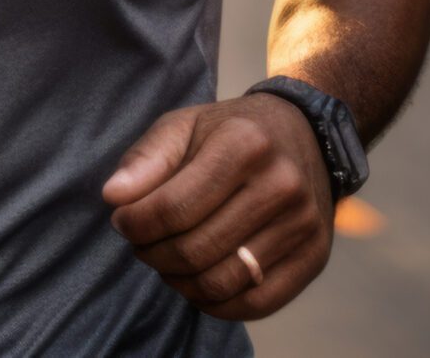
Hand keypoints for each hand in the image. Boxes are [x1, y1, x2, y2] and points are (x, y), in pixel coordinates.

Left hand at [102, 94, 333, 321]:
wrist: (305, 135)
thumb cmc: (230, 132)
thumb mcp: (184, 125)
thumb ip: (146, 159)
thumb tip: (114, 197)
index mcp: (244, 144)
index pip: (173, 208)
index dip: (135, 223)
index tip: (122, 220)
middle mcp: (281, 185)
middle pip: (195, 250)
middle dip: (152, 254)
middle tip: (141, 244)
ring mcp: (303, 225)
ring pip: (221, 282)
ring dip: (178, 281)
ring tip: (165, 261)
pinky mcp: (315, 257)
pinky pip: (256, 303)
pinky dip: (215, 304)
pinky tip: (196, 283)